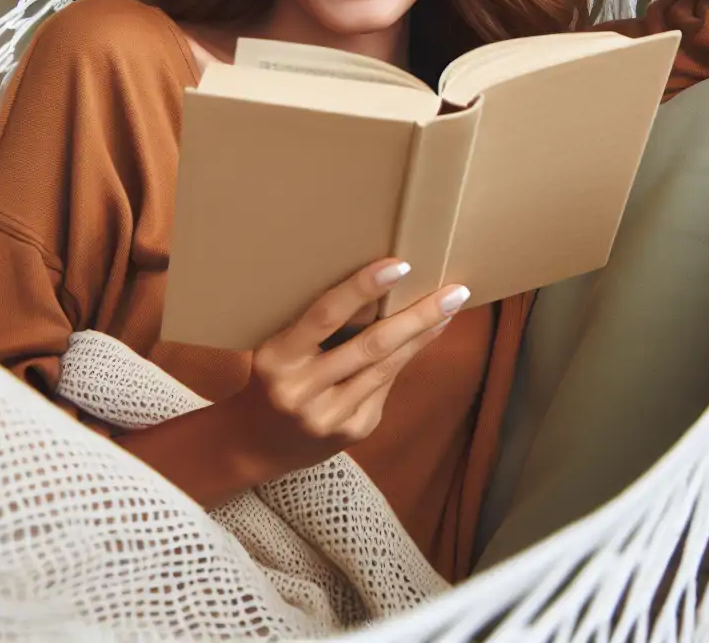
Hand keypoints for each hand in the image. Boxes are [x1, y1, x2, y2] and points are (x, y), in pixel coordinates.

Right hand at [228, 258, 469, 479]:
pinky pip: (385, 387)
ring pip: (386, 367)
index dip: (362, 288)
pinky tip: (423, 337)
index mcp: (277, 358)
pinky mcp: (351, 432)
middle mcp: (301, 391)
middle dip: (418, 316)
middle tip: (453, 291)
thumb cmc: (275, 374)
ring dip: (423, 335)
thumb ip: (320, 323)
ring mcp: (328, 417)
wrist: (255, 444)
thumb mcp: (280, 345)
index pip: (325, 315)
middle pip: (371, 346)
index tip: (398, 265)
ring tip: (450, 309)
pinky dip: (405, 359)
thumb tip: (382, 283)